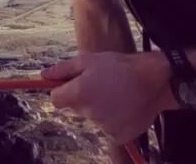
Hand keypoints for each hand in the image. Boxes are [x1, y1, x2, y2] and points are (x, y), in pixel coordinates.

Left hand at [43, 51, 175, 144]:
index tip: (70, 85)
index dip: (61, 91)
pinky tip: (123, 106)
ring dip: (99, 109)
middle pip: (75, 108)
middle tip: (100, 84)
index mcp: (80, 93)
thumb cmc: (118, 66)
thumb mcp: (87, 60)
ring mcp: (105, 127)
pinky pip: (108, 128)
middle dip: (82, 98)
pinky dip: (113, 120)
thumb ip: (62, 70)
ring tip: (115, 94)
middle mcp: (90, 113)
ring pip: (92, 118)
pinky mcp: (118, 136)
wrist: (152, 81)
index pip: (56, 100)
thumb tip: (43, 75)